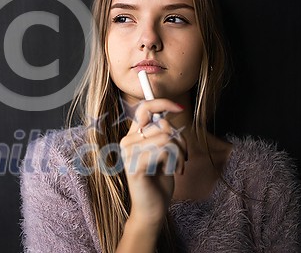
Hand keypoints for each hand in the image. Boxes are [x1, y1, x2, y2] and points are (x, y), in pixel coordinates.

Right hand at [119, 99, 186, 226]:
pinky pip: (164, 151)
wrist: (152, 208)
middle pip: (163, 125)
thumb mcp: (163, 152)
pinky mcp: (135, 166)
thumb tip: (168, 117)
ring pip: (166, 138)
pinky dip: (175, 162)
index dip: (162, 102)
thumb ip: (162, 134)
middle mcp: (127, 142)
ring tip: (178, 166)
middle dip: (181, 141)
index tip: (178, 106)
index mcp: (133, 135)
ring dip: (180, 154)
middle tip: (183, 157)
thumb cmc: (158, 179)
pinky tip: (172, 172)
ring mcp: (129, 154)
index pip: (144, 108)